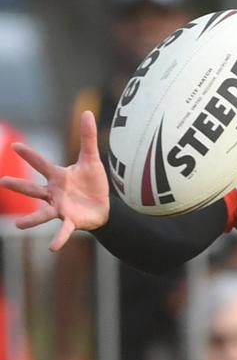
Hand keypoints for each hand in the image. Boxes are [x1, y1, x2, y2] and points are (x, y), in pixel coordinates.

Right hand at [0, 111, 109, 250]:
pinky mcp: (71, 221)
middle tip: (3, 181)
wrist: (104, 206)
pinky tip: (52, 248)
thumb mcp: (91, 159)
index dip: (30, 155)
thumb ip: (88, 137)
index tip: (15, 145)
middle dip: (19, 186)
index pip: (42, 164)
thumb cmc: (93, 183)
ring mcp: (61, 208)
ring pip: (43, 213)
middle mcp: (54, 193)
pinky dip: (59, 238)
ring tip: (18, 225)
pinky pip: (63, 230)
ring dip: (31, 220)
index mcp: (58, 177)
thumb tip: (86, 112)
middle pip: (34, 189)